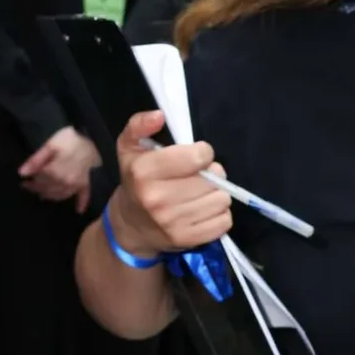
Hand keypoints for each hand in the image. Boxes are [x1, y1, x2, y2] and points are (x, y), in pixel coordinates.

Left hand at [17, 127, 99, 212]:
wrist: (92, 138)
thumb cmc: (69, 140)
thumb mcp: (49, 146)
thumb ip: (35, 161)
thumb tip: (22, 173)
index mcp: (54, 173)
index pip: (39, 183)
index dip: (30, 183)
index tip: (23, 182)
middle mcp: (65, 182)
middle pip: (48, 190)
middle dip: (38, 190)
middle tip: (29, 188)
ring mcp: (77, 184)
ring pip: (61, 195)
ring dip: (51, 197)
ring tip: (43, 195)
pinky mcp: (86, 182)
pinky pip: (84, 196)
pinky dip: (82, 203)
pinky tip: (78, 210)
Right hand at [110, 115, 232, 256]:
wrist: (131, 226)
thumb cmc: (135, 181)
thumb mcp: (130, 149)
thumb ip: (140, 126)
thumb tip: (159, 115)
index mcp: (144, 172)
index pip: (198, 157)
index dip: (202, 153)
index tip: (195, 157)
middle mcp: (158, 198)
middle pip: (214, 179)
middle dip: (211, 174)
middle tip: (198, 177)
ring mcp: (174, 222)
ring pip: (222, 200)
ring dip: (216, 194)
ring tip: (199, 194)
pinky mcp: (189, 239)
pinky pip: (224, 221)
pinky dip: (218, 214)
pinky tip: (202, 210)